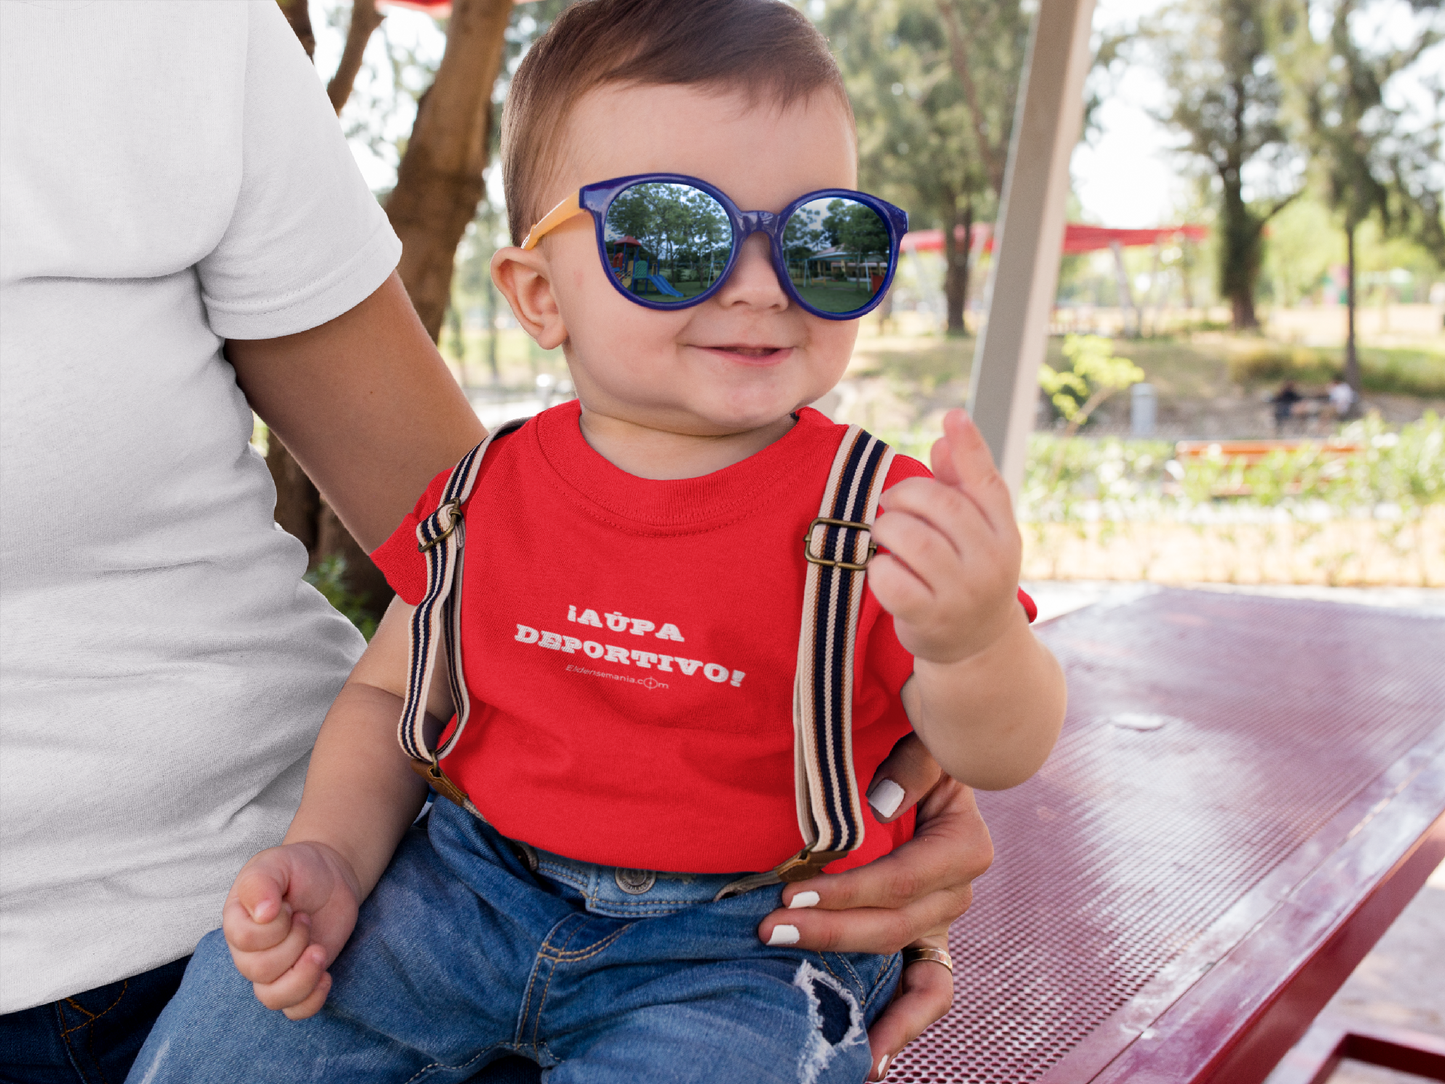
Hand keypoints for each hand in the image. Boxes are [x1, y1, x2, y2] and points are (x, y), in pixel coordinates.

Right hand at [222, 841, 362, 1019]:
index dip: (274, 926)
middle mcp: (249, 952)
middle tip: (305, 918)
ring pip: (273, 999)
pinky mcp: (299, 980)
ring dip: (303, 976)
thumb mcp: (276, 862)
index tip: (290, 904)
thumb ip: (261, 882)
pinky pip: (295, 1011)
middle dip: (293, 943)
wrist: (329, 876)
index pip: (244, 940)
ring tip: (319, 950)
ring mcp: (274, 970)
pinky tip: (327, 976)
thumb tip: (262, 914)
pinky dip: (312, 1000)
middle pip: (259, 971)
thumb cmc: (297, 869)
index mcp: (237, 923)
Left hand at [757, 745, 992, 1076]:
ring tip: (825, 1023)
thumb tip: (879, 808)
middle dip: (830, 931)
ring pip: (907, 964)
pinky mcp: (928, 940)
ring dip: (859, 984)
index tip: (793, 890)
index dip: (849, 890)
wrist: (927, 766)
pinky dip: (905, 1027)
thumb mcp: (923, 745)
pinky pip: (929, 992)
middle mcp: (956, 890)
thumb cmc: (918, 754)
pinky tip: (871, 1062)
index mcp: (962, 845)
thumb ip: (910, 768)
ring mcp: (942, 921)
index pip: (903, 879)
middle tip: (772, 930)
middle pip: (895, 926)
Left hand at [868, 409, 1020, 664]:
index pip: (988, 484)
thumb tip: (945, 438)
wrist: (976, 646)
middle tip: (890, 504)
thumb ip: (961, 485)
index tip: (952, 415)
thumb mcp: (976, 533)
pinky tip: (883, 567)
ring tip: (884, 533)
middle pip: (941, 506)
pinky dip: (879, 567)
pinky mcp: (930, 618)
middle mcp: (991, 562)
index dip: (970, 447)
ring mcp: (962, 593)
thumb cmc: (969, 574)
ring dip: (887, 528)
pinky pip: (892, 579)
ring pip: (913, 540)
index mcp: (1005, 533)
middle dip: (905, 496)